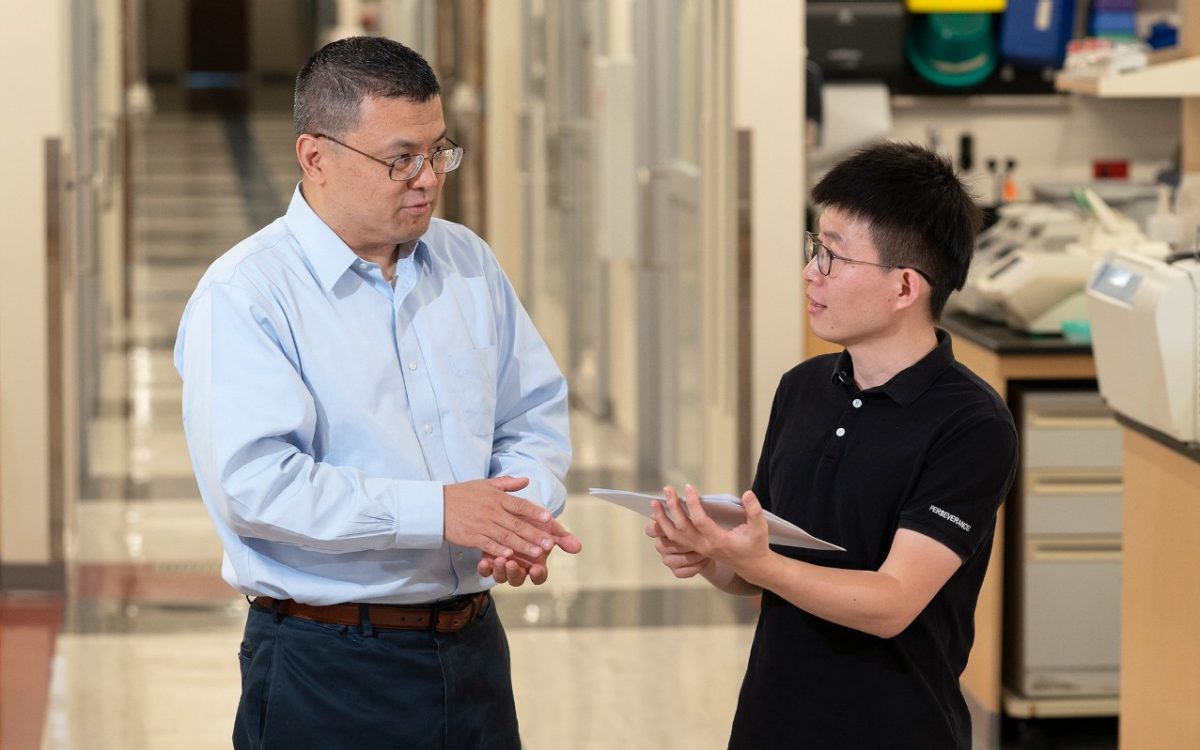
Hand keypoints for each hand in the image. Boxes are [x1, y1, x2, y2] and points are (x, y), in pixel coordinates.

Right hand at [445, 476, 560, 559]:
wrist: (436, 505)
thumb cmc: (462, 494)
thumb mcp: (485, 484)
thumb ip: (507, 483)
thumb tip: (527, 480)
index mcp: (497, 497)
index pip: (520, 504)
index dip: (535, 512)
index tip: (549, 518)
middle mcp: (492, 511)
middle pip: (517, 524)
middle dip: (534, 535)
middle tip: (550, 544)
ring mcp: (482, 524)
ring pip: (506, 536)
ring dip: (523, 546)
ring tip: (537, 554)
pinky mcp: (472, 536)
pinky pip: (488, 544)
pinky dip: (499, 550)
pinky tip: (511, 556)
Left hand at [472, 500, 581, 586]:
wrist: (511, 513)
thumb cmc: (534, 522)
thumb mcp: (549, 527)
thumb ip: (563, 538)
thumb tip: (578, 547)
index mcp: (535, 563)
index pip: (539, 576)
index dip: (538, 575)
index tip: (536, 569)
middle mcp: (519, 567)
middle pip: (518, 579)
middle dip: (514, 573)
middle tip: (512, 564)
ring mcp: (503, 566)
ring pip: (501, 577)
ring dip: (500, 571)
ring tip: (500, 559)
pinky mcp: (489, 560)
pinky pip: (486, 571)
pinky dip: (485, 568)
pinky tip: (485, 559)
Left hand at [651, 485, 770, 576]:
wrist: (751, 566)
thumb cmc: (755, 545)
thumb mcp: (760, 528)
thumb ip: (755, 511)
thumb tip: (747, 493)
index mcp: (719, 541)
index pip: (700, 521)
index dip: (693, 504)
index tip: (688, 487)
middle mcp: (705, 546)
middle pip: (682, 527)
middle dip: (673, 507)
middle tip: (667, 489)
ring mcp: (698, 549)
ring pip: (674, 536)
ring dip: (662, 520)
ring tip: (655, 503)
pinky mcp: (696, 548)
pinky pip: (675, 540)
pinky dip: (665, 528)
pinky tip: (660, 515)